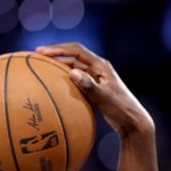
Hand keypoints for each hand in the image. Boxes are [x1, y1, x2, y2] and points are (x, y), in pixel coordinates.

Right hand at [36, 43, 153, 135]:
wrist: (132, 121)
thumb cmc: (120, 108)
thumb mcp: (104, 97)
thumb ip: (89, 85)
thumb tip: (72, 72)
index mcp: (101, 65)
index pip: (76, 50)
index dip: (58, 49)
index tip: (42, 52)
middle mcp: (98, 68)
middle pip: (73, 56)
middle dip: (56, 54)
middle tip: (37, 55)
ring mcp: (96, 78)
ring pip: (74, 68)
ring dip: (59, 66)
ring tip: (42, 68)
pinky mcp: (95, 89)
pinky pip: (77, 81)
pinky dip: (65, 81)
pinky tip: (54, 88)